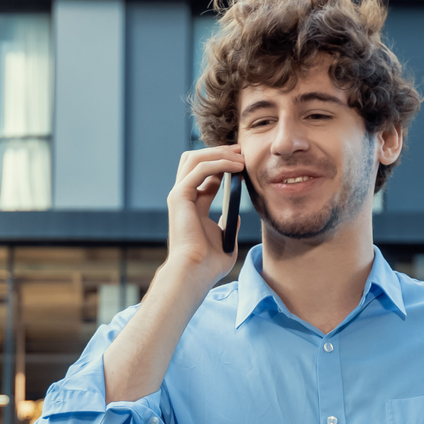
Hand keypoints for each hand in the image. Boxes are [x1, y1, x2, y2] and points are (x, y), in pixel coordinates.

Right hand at [163, 145, 246, 290]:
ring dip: (219, 153)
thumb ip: (229, 225)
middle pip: (196, 160)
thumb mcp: (225, 241)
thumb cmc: (208, 265)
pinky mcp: (179, 196)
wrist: (195, 273)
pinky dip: (218, 163)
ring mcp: (179, 195)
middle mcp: (184, 198)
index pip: (206, 174)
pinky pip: (199, 168)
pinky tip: (236, 166)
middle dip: (219, 151)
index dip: (224, 163)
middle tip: (242, 151)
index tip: (244, 161)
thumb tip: (235, 215)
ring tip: (241, 157)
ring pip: (195, 158)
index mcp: (193, 206)